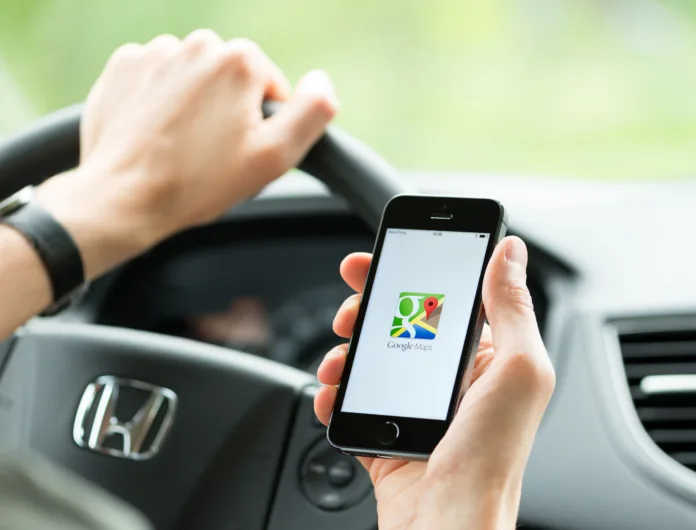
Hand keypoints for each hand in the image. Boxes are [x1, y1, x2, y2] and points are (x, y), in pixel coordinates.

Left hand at [36, 31, 337, 277]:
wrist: (124, 198)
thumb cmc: (200, 182)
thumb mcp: (276, 156)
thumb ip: (312, 112)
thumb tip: (321, 82)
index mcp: (239, 62)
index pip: (270, 86)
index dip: (263, 122)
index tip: (242, 150)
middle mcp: (197, 45)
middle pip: (231, 78)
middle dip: (228, 109)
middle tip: (212, 151)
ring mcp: (156, 54)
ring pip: (193, 78)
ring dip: (194, 104)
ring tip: (182, 145)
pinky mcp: (124, 68)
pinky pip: (157, 78)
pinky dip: (160, 101)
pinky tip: (157, 133)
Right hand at [314, 236, 554, 529]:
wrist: (447, 526)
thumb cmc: (491, 458)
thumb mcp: (518, 370)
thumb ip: (511, 307)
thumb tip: (509, 252)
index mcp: (484, 358)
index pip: (443, 298)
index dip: (408, 271)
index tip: (378, 256)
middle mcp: (448, 379)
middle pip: (396, 323)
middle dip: (365, 309)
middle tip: (349, 311)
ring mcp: (413, 405)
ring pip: (368, 358)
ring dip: (344, 352)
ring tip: (338, 361)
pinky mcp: (385, 431)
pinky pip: (351, 400)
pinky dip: (333, 393)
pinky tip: (332, 393)